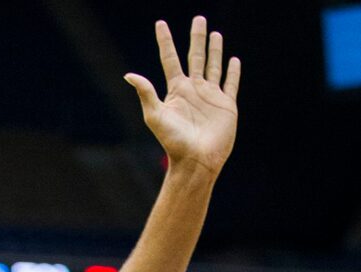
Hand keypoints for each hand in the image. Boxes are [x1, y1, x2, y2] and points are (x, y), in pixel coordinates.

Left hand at [126, 17, 240, 177]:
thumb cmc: (174, 142)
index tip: (160, 23)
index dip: (165, 41)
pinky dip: (233, 72)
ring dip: (215, 50)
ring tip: (215, 33)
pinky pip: (230, 83)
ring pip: (214, 66)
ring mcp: (211, 96)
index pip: (170, 59)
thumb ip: (146, 93)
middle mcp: (194, 90)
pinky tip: (233, 60)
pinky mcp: (226, 105)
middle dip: (197, 37)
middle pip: (195, 56)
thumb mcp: (156, 116)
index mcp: (177, 90)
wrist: (196, 161)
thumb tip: (129, 75)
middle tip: (199, 18)